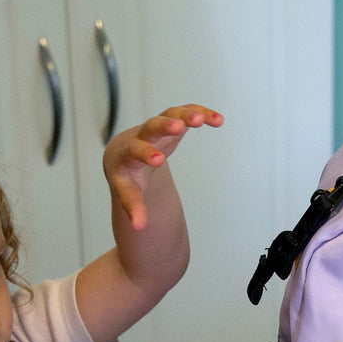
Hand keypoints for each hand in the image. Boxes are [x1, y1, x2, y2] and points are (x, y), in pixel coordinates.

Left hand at [104, 104, 222, 229]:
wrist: (124, 155)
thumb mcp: (128, 192)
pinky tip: (217, 120)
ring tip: (202, 119)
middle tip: (179, 126)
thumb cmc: (127, 177)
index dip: (146, 154)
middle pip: (151, 126)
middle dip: (164, 126)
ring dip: (186, 115)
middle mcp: (140, 136)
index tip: (158, 161)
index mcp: (126, 154)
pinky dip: (201, 113)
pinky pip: (186, 112)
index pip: (134, 152)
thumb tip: (138, 229)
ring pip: (170, 114)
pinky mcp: (171, 121)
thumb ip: (134, 208)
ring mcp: (157, 126)